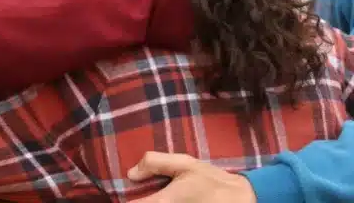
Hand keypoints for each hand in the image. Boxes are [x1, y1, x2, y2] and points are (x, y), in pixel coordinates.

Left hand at [129, 152, 256, 202]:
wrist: (240, 199)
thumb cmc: (211, 181)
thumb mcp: (185, 164)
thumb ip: (155, 163)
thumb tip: (131, 173)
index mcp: (165, 202)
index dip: (125, 200)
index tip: (122, 195)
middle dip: (139, 200)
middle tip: (140, 192)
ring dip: (150, 201)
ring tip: (152, 194)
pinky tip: (165, 198)